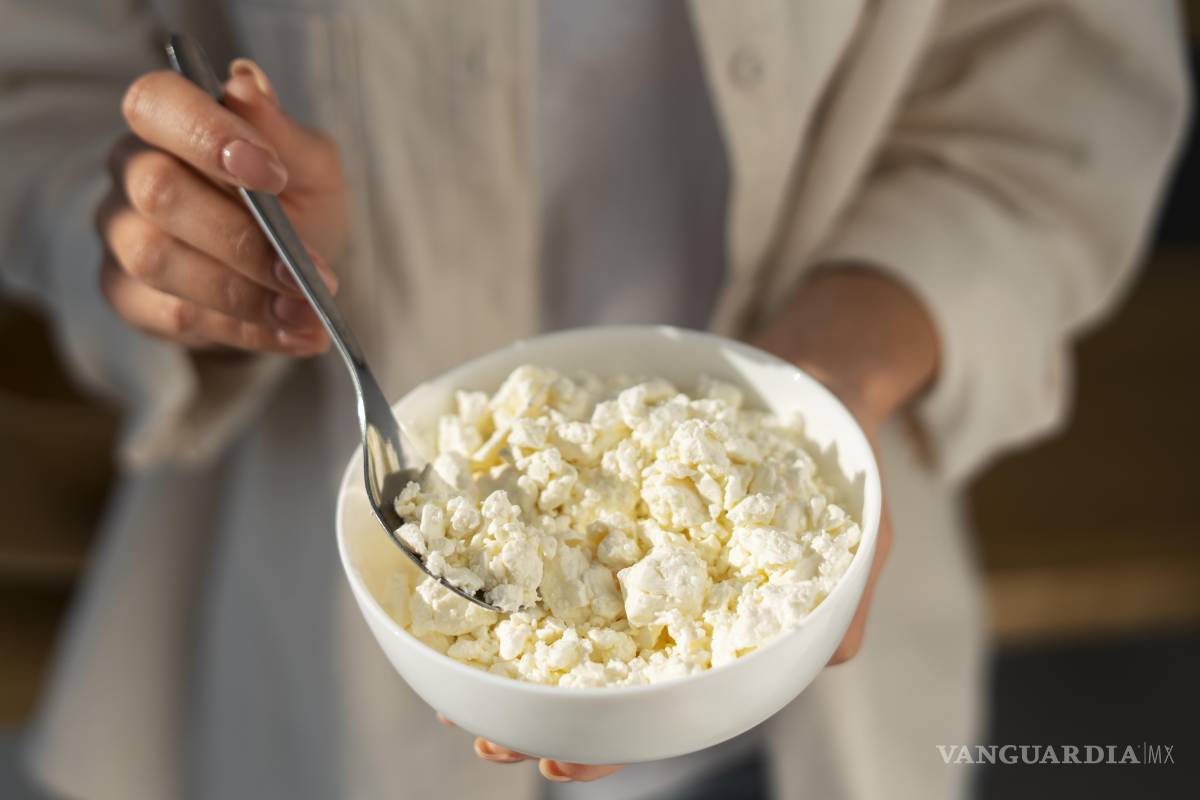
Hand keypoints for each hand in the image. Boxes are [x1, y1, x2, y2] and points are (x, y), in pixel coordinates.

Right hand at [96, 59, 347, 354]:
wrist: (287, 272)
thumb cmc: (293, 203)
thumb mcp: (311, 167)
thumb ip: (283, 133)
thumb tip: (246, 82)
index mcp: (170, 121)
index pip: (157, 104)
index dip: (207, 134)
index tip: (272, 173)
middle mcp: (131, 172)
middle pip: (158, 191)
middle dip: (242, 239)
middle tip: (308, 272)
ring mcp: (121, 236)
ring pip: (160, 262)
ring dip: (246, 294)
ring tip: (310, 312)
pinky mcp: (128, 296)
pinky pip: (176, 316)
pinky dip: (246, 330)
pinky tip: (295, 333)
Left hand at [462, 268, 935, 780]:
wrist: (810, 381)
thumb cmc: (836, 467)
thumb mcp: (865, 530)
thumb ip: (844, 595)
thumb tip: (831, 652)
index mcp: (714, 628)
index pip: (659, 703)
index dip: (610, 737)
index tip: (560, 757)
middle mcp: (661, 598)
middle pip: (588, 671)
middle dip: (533, 708)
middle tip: (484, 735)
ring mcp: (626, 548)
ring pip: (555, 608)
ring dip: (500, 647)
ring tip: (447, 674)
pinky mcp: (601, 493)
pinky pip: (547, 525)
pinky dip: (506, 549)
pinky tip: (462, 560)